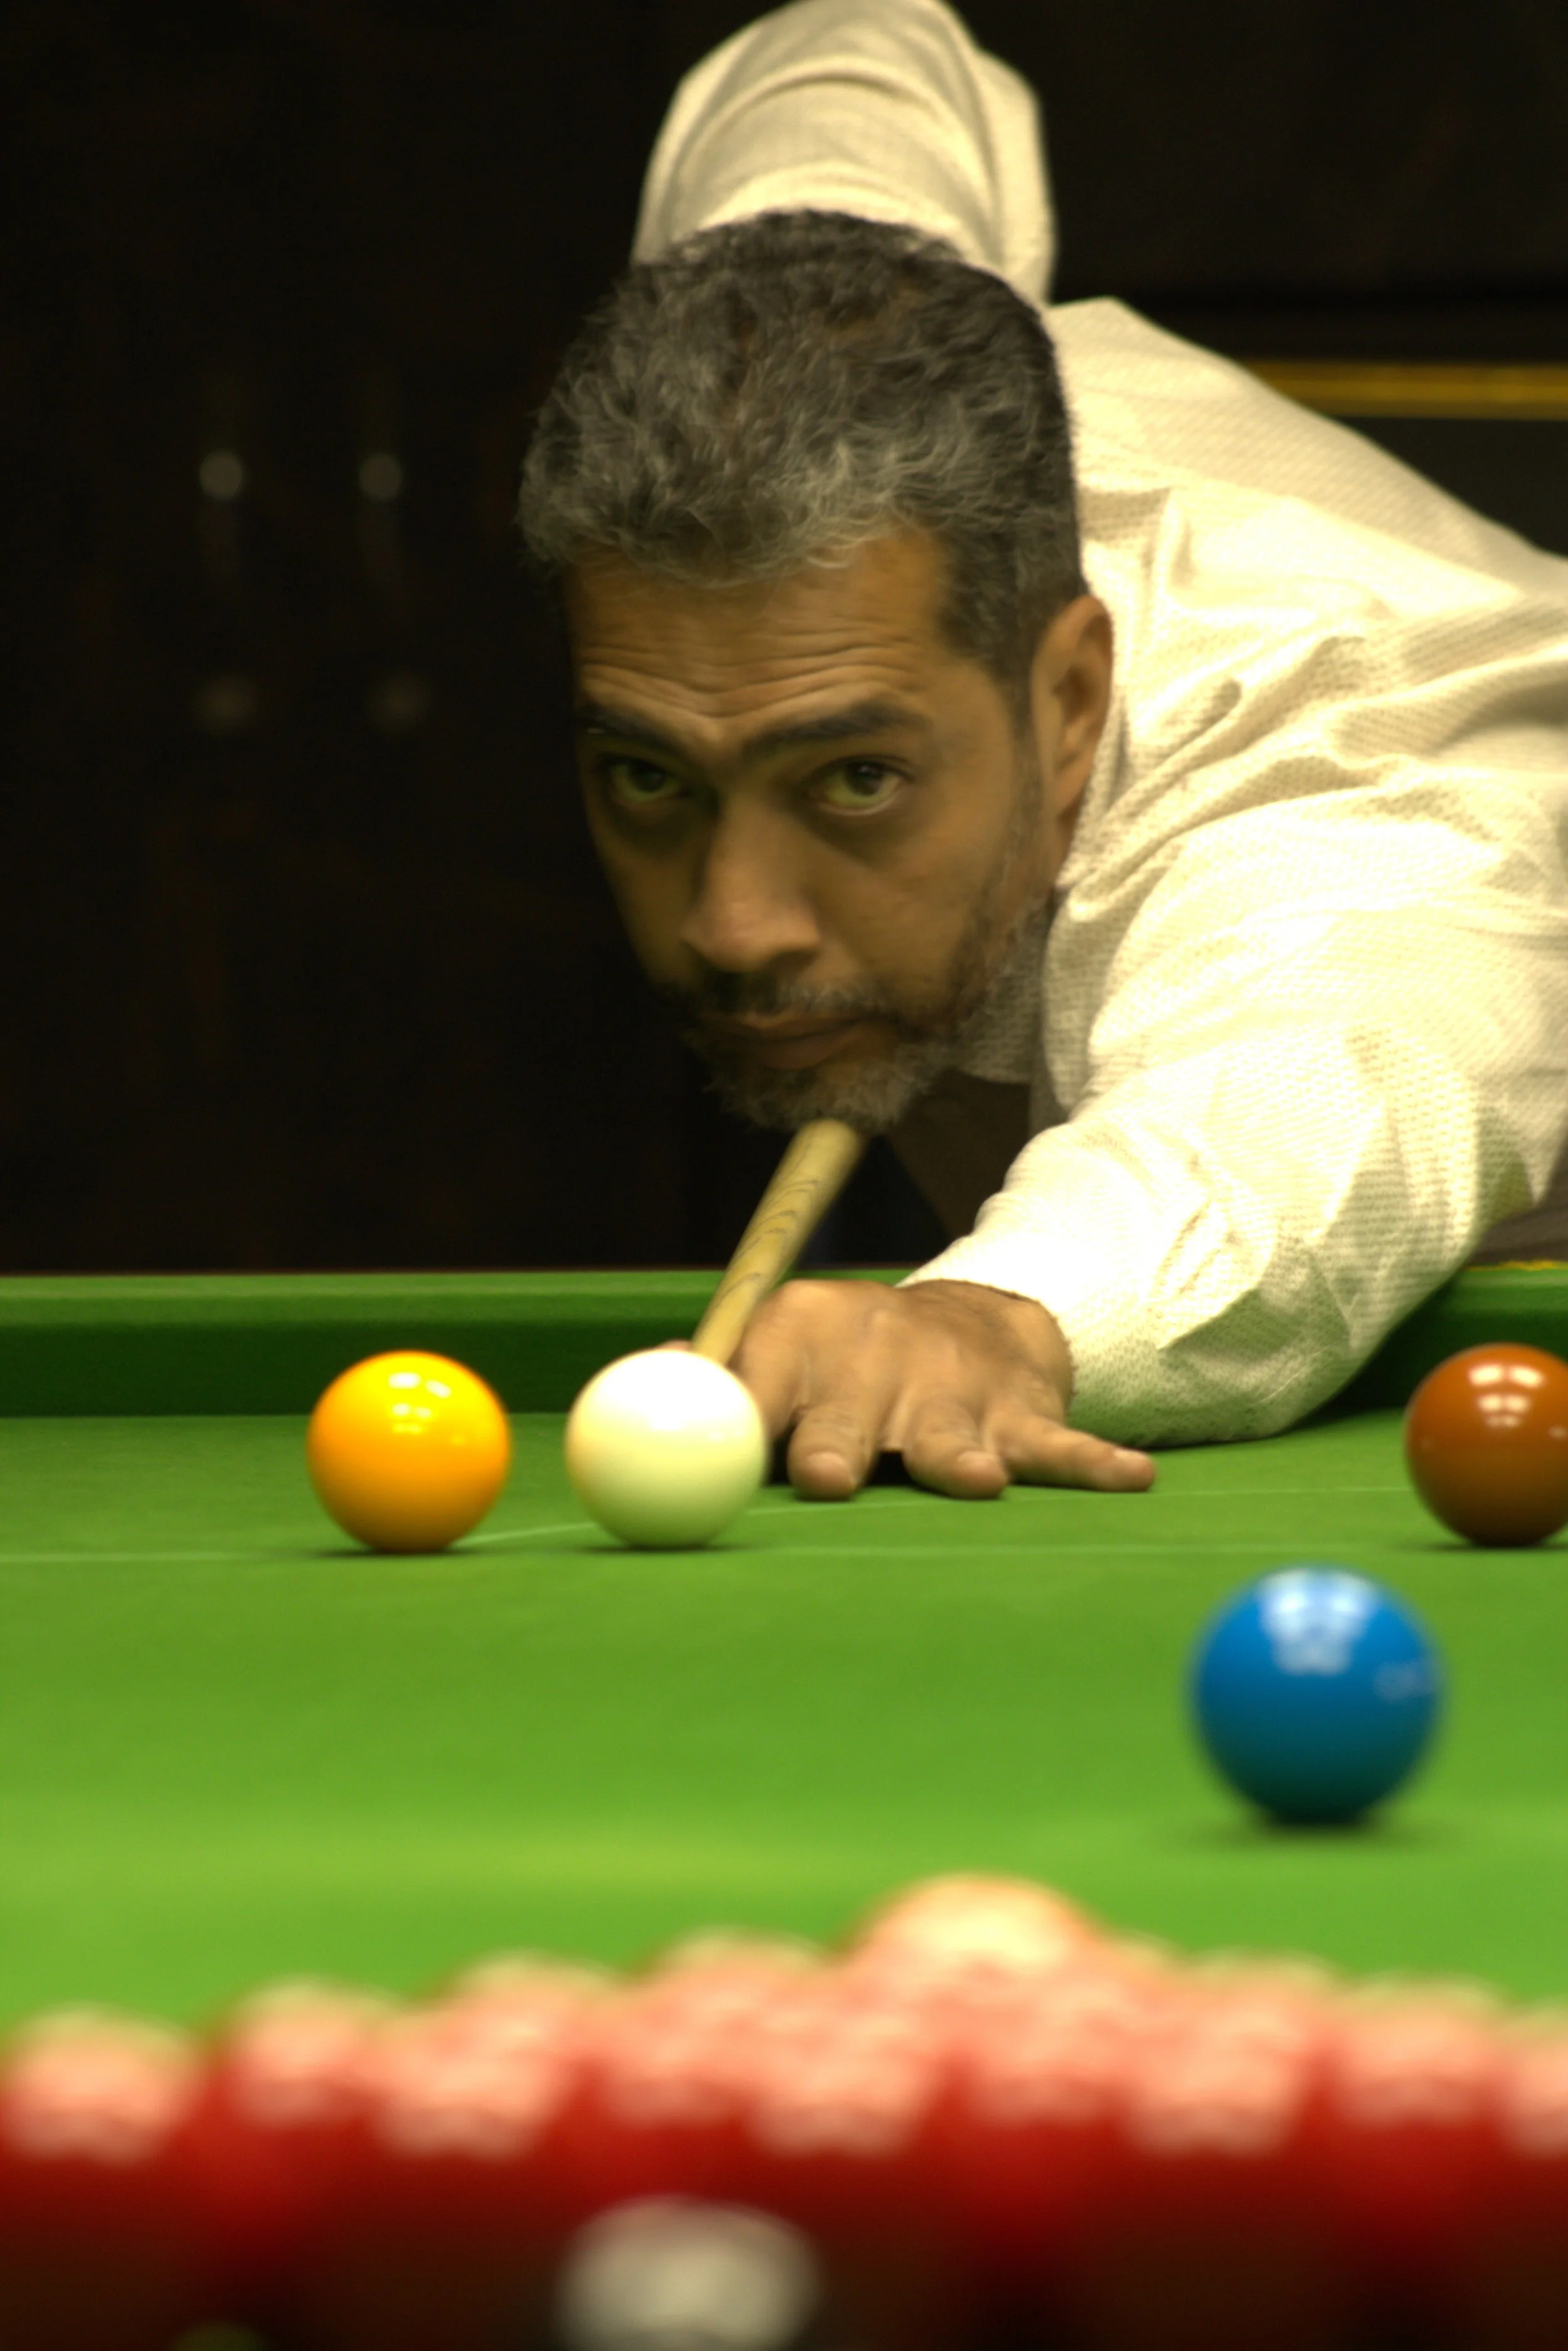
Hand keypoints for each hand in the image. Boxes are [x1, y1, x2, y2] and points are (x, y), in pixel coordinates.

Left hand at [731, 1277, 1156, 1500]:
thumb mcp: (774, 1353)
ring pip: (950, 1440)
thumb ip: (709, 1388)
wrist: (966, 1325)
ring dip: (956, 1463)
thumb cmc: (842, 1366)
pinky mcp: (1024, 1417)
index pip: (763, 1381)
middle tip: (830, 1477)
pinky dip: (1093, 1466)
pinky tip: (1129, 1480)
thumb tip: (621, 1406)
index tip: (730, 1448)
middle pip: (850, 1412)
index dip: (744, 1416)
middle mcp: (877, 1355)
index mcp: (799, 1336)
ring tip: (971, 1483)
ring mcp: (956, 1390)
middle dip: (840, 1443)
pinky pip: (1062, 1449)